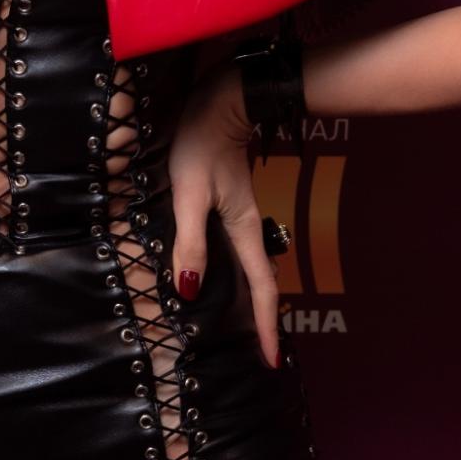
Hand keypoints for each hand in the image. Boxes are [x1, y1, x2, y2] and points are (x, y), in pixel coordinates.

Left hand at [168, 62, 281, 369]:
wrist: (223, 99)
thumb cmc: (202, 142)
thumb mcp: (189, 192)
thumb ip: (188, 240)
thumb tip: (190, 291)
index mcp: (243, 230)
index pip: (262, 289)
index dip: (267, 327)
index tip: (272, 360)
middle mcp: (248, 226)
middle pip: (262, 283)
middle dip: (265, 320)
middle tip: (264, 353)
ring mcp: (240, 213)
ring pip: (252, 265)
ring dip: (254, 298)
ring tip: (250, 325)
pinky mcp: (230, 201)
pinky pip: (240, 248)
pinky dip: (240, 272)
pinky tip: (226, 274)